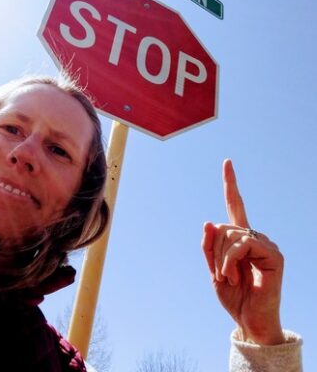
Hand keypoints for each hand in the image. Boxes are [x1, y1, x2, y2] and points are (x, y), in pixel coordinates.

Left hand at [202, 159, 285, 344]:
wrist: (249, 320)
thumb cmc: (233, 296)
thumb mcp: (213, 270)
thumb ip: (209, 247)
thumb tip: (208, 221)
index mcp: (240, 239)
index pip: (236, 206)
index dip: (231, 184)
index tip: (227, 162)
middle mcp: (254, 237)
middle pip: (222, 227)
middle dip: (214, 251)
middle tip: (222, 275)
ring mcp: (266, 245)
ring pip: (230, 234)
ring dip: (221, 259)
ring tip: (229, 278)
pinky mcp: (274, 255)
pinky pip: (243, 244)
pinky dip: (230, 260)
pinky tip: (234, 276)